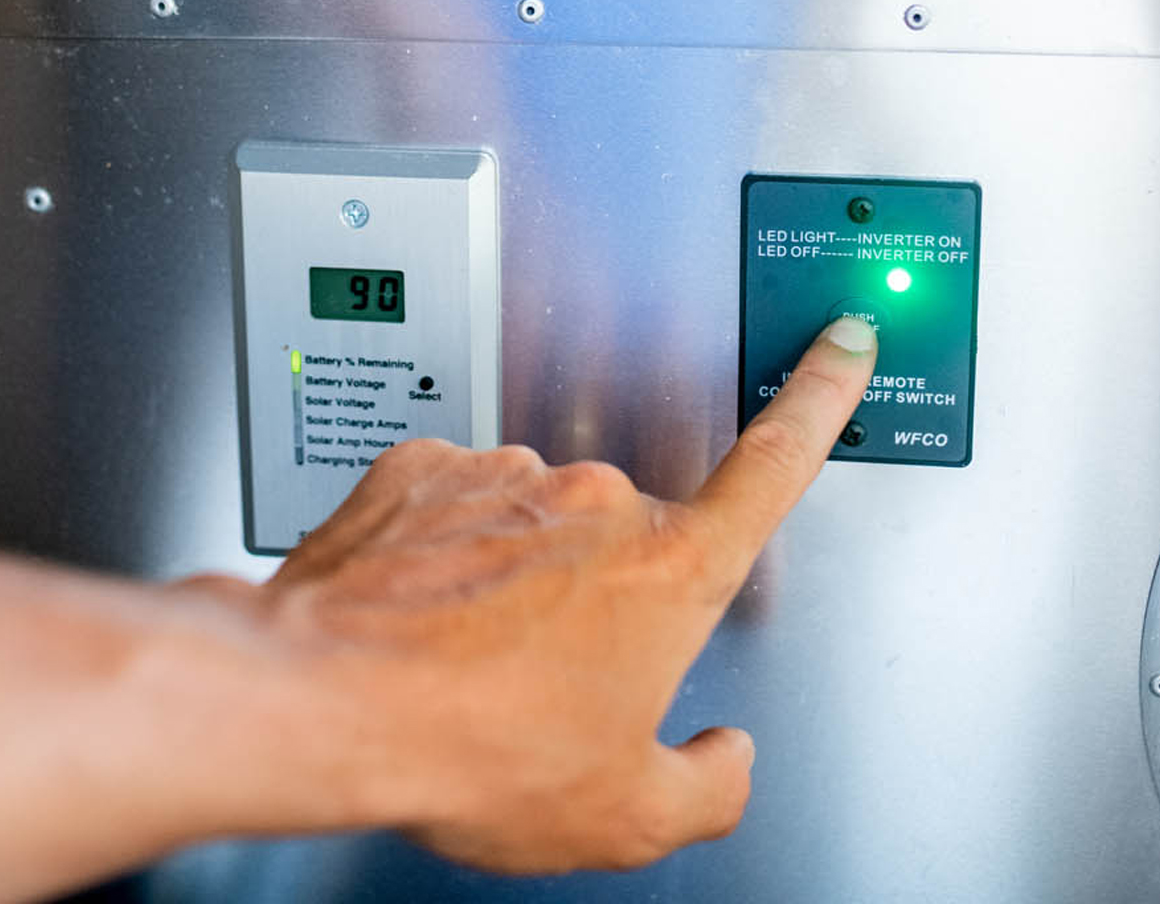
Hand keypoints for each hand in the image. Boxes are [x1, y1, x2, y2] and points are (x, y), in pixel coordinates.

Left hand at [236, 315, 877, 872]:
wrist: (319, 705)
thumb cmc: (466, 747)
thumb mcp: (623, 815)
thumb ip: (707, 785)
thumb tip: (723, 761)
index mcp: (667, 571)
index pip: (774, 464)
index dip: (820, 399)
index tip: (840, 344)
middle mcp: (594, 503)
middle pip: (624, 545)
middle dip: (596, 602)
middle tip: (540, 682)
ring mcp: (503, 473)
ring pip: (531, 526)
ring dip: (510, 577)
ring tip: (460, 662)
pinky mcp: (421, 467)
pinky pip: (453, 507)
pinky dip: (441, 557)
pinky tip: (414, 619)